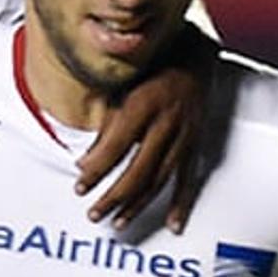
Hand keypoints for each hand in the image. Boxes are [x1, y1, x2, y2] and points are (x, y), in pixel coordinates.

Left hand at [77, 25, 213, 230]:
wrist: (195, 52)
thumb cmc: (154, 64)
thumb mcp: (124, 84)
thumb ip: (107, 122)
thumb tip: (87, 161)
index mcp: (146, 102)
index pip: (117, 145)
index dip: (97, 168)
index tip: (80, 183)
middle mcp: (168, 120)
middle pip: (139, 169)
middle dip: (114, 196)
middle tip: (94, 213)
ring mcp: (186, 134)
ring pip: (161, 178)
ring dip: (138, 204)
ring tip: (119, 222)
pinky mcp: (197, 143)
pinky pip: (189, 178)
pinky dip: (182, 203)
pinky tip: (173, 224)